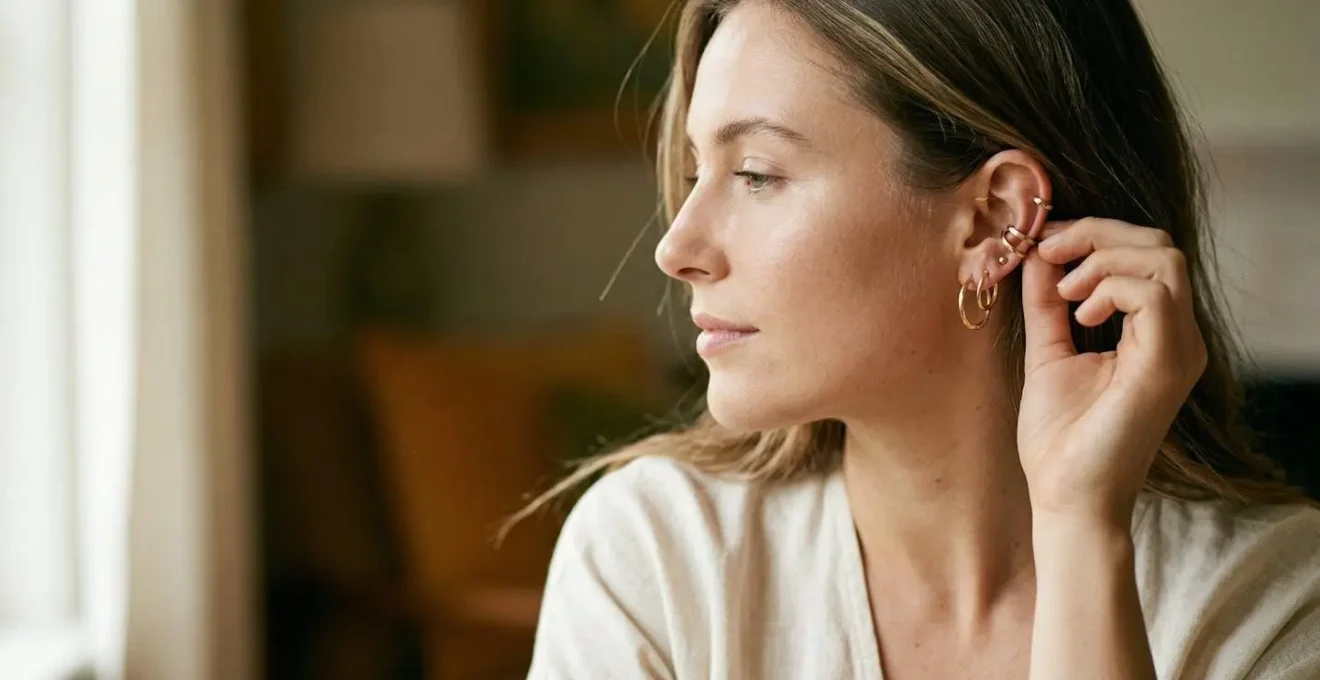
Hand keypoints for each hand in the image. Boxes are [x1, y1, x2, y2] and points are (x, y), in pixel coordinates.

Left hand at [1016, 218, 1207, 524]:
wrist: (1067, 498)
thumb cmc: (1061, 438)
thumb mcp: (1049, 351)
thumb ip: (1048, 302)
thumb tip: (1039, 252)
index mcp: (1156, 334)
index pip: (1146, 253)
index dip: (1093, 233)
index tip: (1042, 240)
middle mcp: (1178, 338)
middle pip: (1159, 244)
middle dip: (1096, 232)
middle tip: (1048, 249)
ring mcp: (1179, 350)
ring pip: (1163, 258)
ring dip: (1102, 257)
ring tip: (1066, 292)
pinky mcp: (1166, 365)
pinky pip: (1154, 294)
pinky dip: (1110, 286)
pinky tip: (1081, 313)